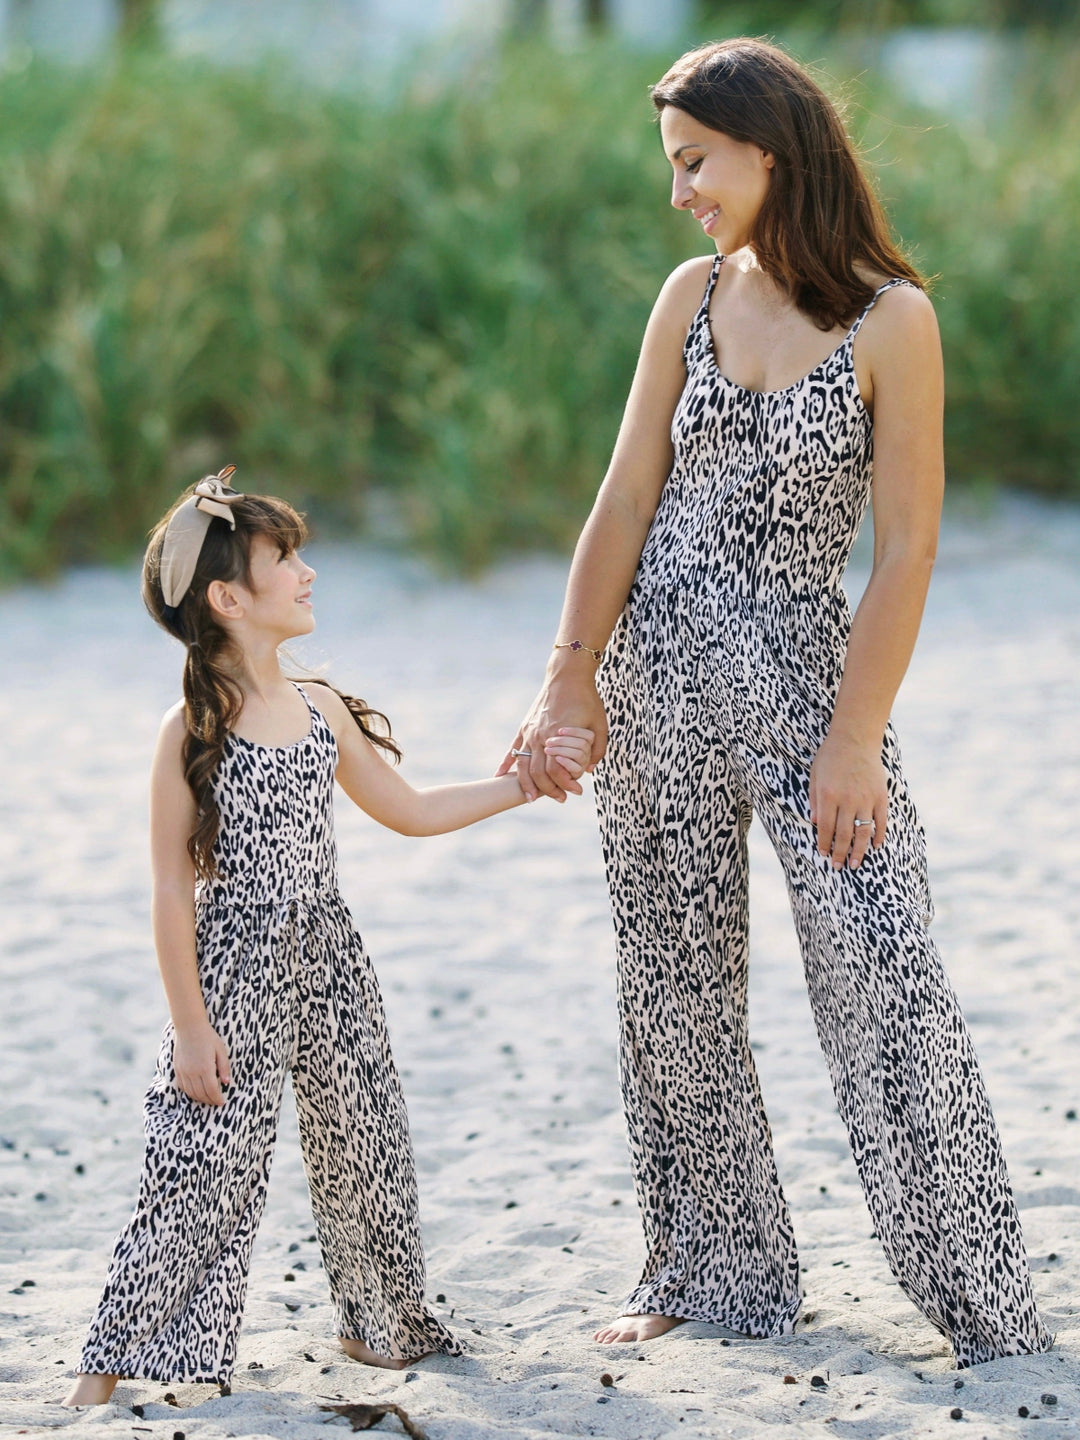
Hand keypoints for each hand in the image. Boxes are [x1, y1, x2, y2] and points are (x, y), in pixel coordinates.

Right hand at [173, 1021, 230, 1104]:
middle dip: (209, 1101)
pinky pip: (182, 1086)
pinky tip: (196, 1092)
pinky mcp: (177, 1069)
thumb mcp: (221, 1050)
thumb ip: (224, 1067)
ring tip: (207, 1099)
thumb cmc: (208, 1037)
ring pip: (191, 1092)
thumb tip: (227, 1083)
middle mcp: (193, 1072)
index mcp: (205, 1067)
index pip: (212, 1090)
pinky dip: (189, 1092)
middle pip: (201, 1094)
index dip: (217, 1099)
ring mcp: (183, 1071)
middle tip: (216, 1102)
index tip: (222, 1102)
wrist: (189, 1027)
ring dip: (199, 1098)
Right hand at [496, 675, 609, 802]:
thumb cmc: (586, 699)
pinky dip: (506, 764)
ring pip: (523, 765)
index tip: (575, 791)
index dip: (565, 784)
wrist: (567, 676)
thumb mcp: (600, 724)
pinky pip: (513, 749)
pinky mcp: (525, 727)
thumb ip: (597, 749)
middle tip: (560, 798)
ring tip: (530, 798)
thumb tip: (590, 769)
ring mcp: (530, 732)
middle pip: (538, 772)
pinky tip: (499, 776)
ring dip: (526, 784)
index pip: (556, 770)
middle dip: (548, 790)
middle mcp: (541, 736)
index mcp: (559, 736)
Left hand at [809, 729, 887, 869]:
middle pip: (843, 834)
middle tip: (839, 867)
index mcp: (828, 795)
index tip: (824, 855)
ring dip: (859, 851)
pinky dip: (879, 835)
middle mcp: (847, 799)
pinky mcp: (880, 796)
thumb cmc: (831, 756)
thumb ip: (815, 800)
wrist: (855, 738)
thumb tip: (816, 823)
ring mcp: (866, 799)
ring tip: (855, 864)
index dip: (824, 844)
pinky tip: (876, 846)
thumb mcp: (814, 775)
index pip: (826, 828)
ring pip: (863, 832)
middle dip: (840, 853)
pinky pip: (881, 821)